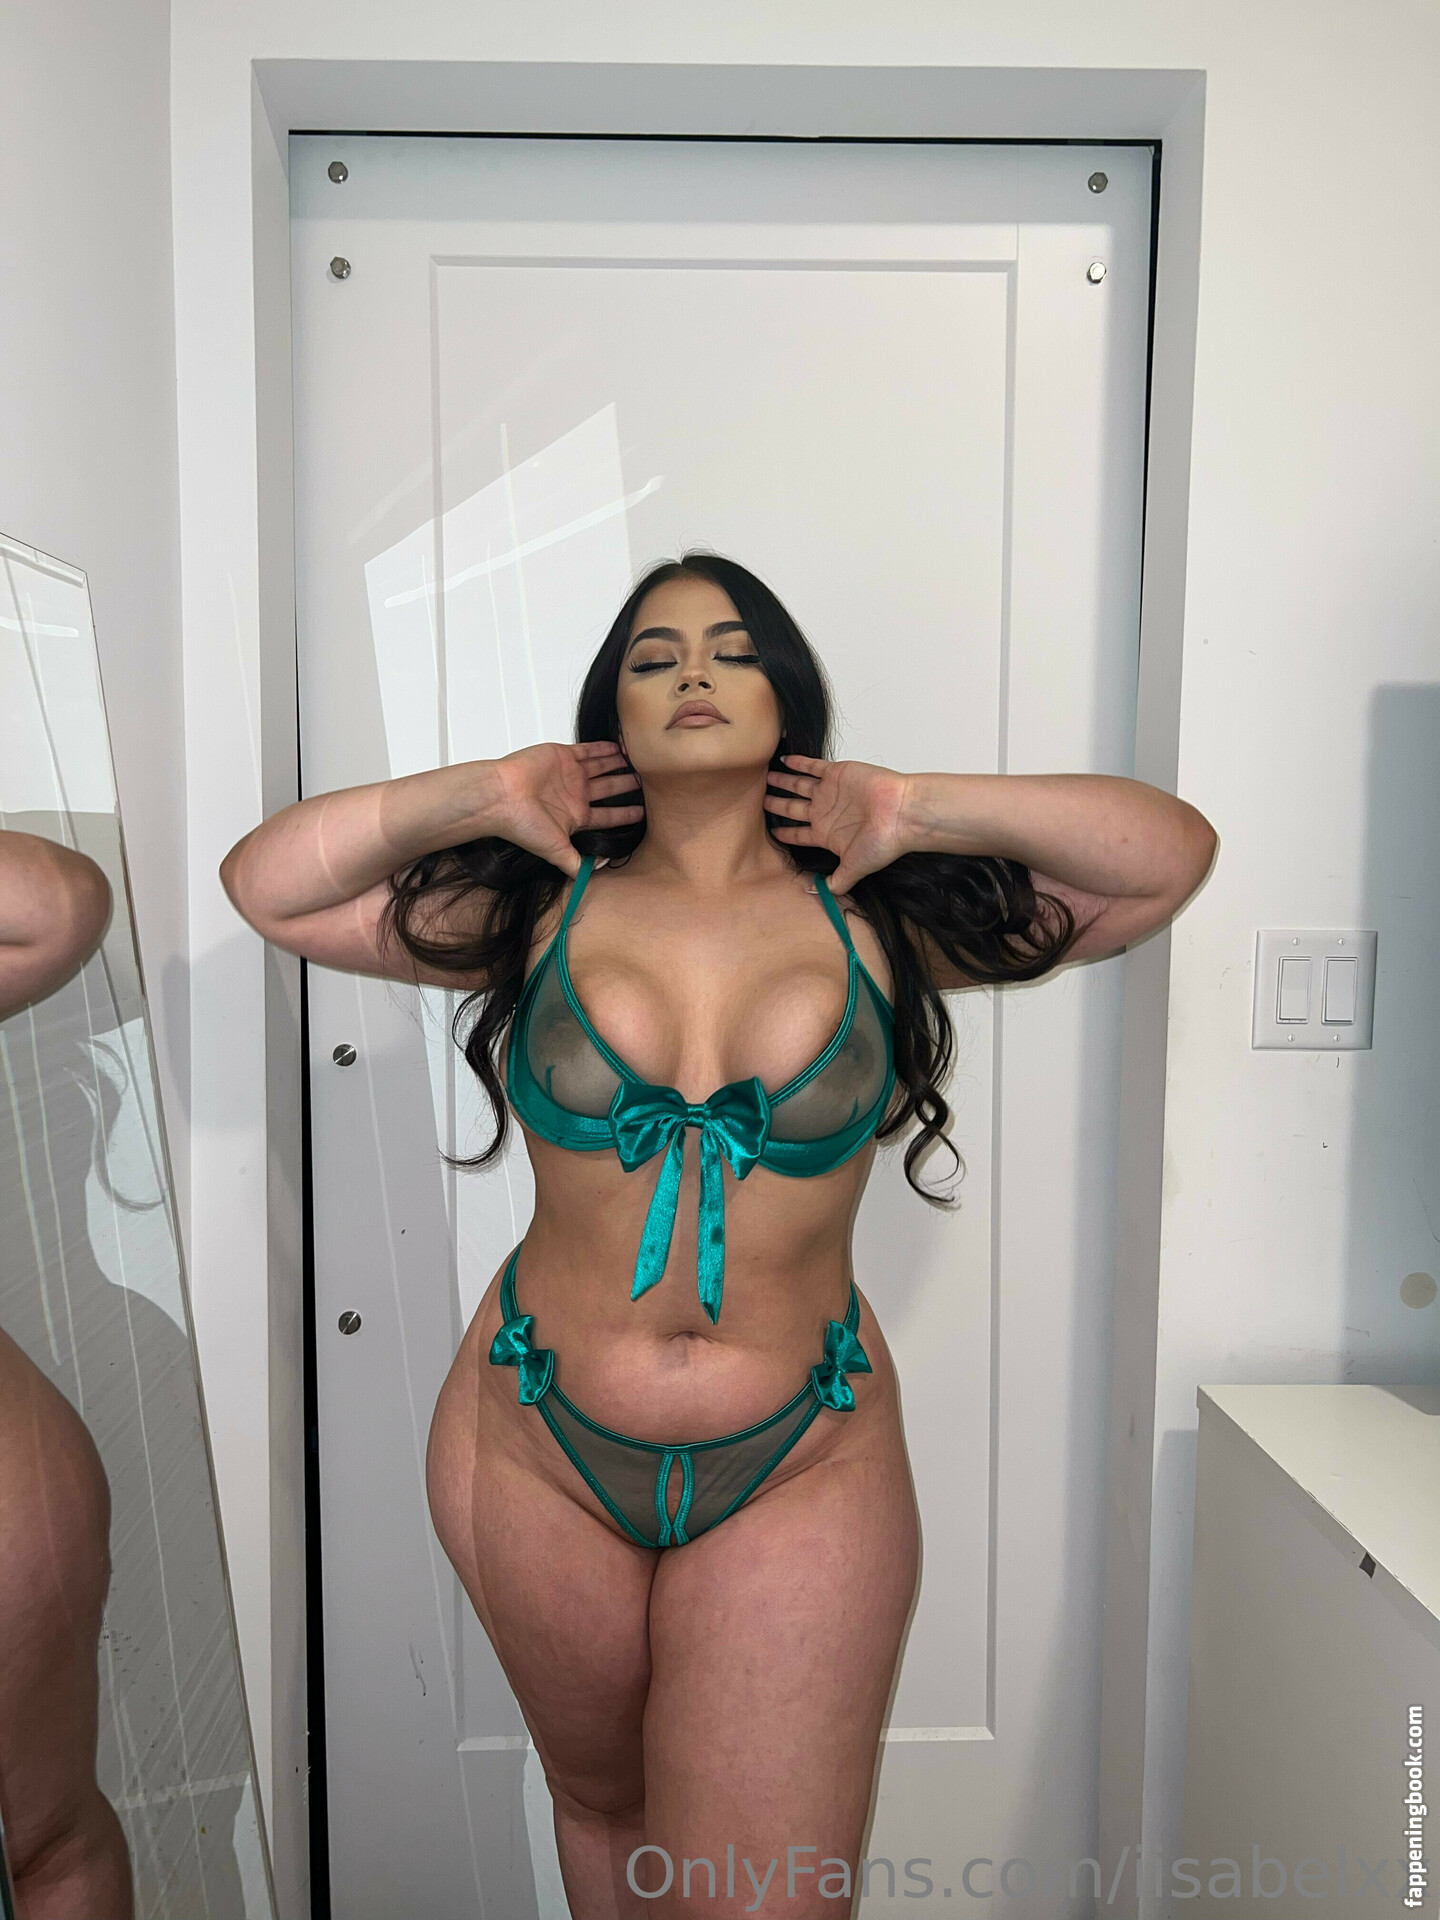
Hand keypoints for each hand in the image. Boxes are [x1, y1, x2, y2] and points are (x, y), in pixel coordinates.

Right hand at [488, 742, 643, 875]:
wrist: (501, 797)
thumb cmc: (523, 825)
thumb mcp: (555, 851)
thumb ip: (575, 864)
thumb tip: (594, 877)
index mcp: (576, 816)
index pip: (608, 816)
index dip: (626, 814)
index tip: (644, 812)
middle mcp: (574, 795)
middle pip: (609, 789)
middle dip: (626, 785)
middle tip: (647, 780)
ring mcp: (569, 774)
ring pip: (601, 767)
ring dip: (618, 764)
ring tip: (638, 759)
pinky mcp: (562, 756)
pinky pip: (588, 750)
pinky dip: (604, 748)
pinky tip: (619, 746)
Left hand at [766, 754, 911, 893]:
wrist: (901, 813)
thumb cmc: (882, 841)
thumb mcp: (854, 869)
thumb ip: (835, 882)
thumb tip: (813, 891)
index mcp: (826, 834)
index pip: (799, 834)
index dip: (785, 833)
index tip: (771, 832)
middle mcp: (826, 812)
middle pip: (794, 808)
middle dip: (777, 805)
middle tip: (760, 800)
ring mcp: (830, 792)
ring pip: (799, 785)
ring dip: (784, 782)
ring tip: (767, 778)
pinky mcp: (837, 773)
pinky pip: (812, 766)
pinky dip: (798, 762)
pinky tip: (784, 760)